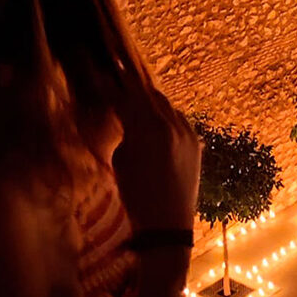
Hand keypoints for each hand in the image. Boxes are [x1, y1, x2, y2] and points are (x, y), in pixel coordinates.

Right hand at [111, 70, 200, 232]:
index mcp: (149, 130)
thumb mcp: (122, 160)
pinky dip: (165, 115)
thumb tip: (125, 113)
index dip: (110, 84)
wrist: (168, 224)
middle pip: (149, 94)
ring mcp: (188, 132)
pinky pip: (179, 118)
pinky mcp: (196, 141)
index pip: (126, 97)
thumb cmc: (136, 195)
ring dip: (149, 99)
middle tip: (116, 73)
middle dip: (131, 85)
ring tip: (134, 93)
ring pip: (166, 105)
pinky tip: (155, 117)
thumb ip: (126, 131)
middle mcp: (172, 126)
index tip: (99, 72)